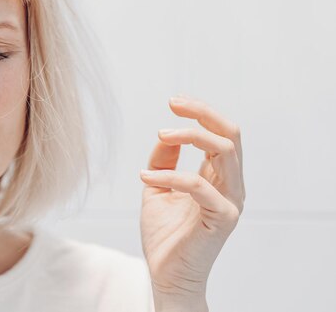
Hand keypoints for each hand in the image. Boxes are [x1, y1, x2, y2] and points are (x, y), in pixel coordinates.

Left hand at [139, 95, 244, 308]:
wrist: (166, 274)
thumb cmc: (165, 234)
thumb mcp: (158, 186)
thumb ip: (164, 160)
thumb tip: (167, 134)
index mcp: (218, 177)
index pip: (221, 133)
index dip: (201, 113)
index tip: (174, 102)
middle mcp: (230, 185)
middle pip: (231, 134)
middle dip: (203, 113)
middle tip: (173, 105)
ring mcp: (230, 201)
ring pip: (225, 151)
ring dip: (191, 136)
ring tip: (162, 135)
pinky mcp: (223, 218)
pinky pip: (200, 185)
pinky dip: (171, 176)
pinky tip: (145, 178)